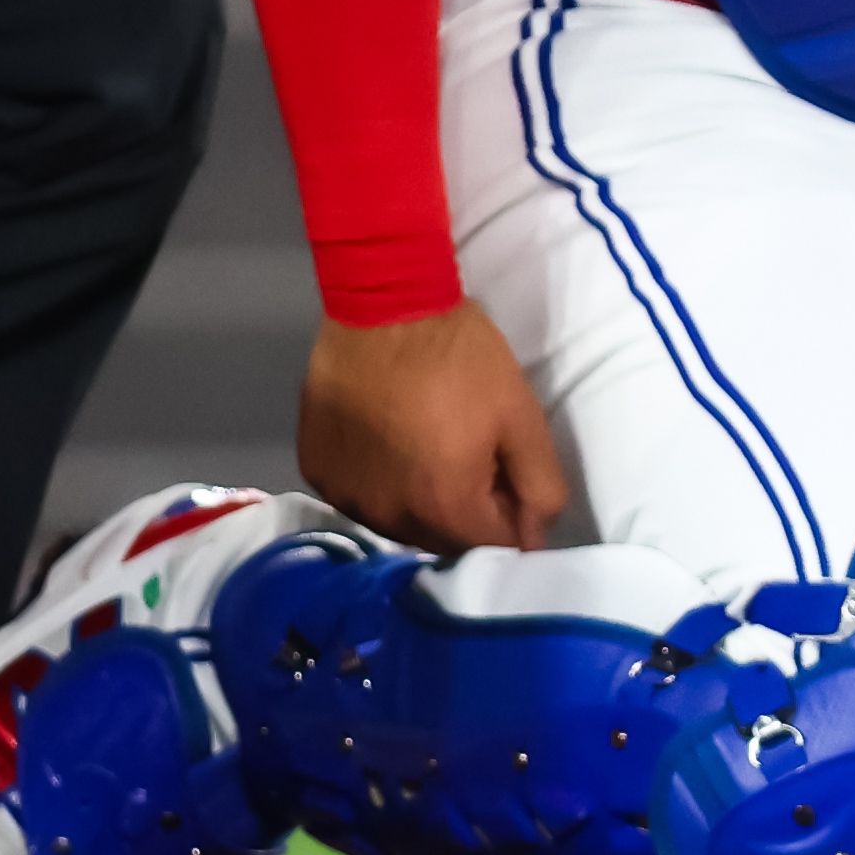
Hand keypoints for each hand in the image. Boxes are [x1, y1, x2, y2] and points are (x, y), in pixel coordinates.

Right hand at [300, 303, 575, 552]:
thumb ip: (539, 486)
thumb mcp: (522, 416)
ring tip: (430, 448)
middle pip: (442, 542)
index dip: (511, 518)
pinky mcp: (316, 471)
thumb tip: (535, 538)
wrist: (385, 307)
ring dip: (421, 503)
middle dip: (467, 514)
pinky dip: (379, 483)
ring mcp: (345, 496)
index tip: (512, 482)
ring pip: (397, 524)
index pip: (491, 548)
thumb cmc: (461, 358)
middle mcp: (388, 517)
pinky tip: (389, 444)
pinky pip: (358, 495)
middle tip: (474, 457)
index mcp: (443, 508)